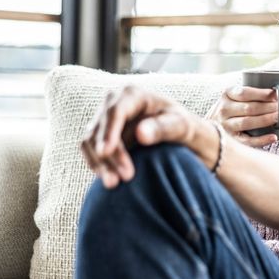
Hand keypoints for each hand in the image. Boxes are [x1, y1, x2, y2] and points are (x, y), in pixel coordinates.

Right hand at [80, 85, 212, 187]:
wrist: (186, 140)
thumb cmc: (187, 130)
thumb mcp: (184, 127)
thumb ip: (165, 128)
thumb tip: (141, 134)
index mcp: (134, 94)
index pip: (115, 112)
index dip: (108, 132)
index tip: (106, 152)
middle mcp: (114, 103)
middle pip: (100, 128)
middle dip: (107, 154)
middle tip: (123, 178)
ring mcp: (105, 120)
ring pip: (90, 141)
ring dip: (99, 163)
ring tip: (113, 184)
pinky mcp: (102, 136)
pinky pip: (90, 151)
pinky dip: (97, 165)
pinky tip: (107, 178)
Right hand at [209, 86, 278, 147]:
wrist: (207, 127)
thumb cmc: (230, 109)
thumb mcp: (234, 97)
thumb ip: (250, 95)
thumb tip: (278, 94)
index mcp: (227, 94)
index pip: (245, 92)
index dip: (263, 93)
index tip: (278, 94)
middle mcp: (224, 109)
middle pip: (250, 108)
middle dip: (271, 107)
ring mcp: (225, 126)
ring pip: (248, 122)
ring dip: (267, 120)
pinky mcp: (230, 140)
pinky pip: (247, 141)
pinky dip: (261, 139)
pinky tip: (274, 137)